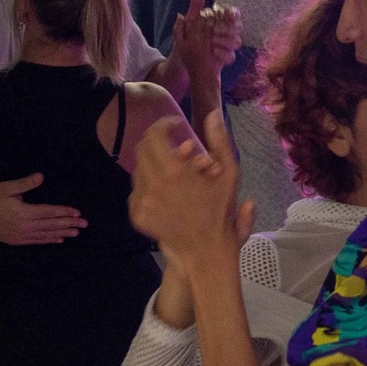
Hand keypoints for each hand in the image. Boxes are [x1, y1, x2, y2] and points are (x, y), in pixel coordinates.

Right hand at [0, 173, 86, 244]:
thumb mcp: (6, 188)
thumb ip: (25, 184)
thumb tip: (41, 176)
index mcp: (24, 213)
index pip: (49, 212)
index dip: (65, 212)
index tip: (78, 213)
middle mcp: (24, 226)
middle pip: (51, 225)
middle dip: (69, 224)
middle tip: (84, 224)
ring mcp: (20, 235)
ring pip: (46, 235)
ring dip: (62, 233)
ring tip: (76, 233)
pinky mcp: (16, 240)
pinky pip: (36, 241)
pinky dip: (49, 240)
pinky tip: (58, 239)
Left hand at [129, 112, 251, 272]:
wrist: (205, 252)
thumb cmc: (221, 213)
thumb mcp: (230, 175)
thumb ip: (220, 142)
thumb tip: (213, 113)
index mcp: (174, 172)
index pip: (155, 135)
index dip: (164, 124)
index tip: (176, 125)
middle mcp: (153, 184)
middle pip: (143, 149)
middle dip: (159, 142)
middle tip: (175, 146)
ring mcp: (142, 201)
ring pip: (140, 169)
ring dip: (156, 163)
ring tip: (177, 172)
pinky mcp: (137, 215)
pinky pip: (136, 190)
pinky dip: (149, 184)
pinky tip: (167, 191)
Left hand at [171, 0, 240, 75]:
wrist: (181, 63)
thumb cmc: (185, 41)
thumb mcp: (187, 24)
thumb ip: (194, 8)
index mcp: (216, 22)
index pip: (230, 13)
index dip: (232, 13)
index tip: (229, 14)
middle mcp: (225, 32)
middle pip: (238, 26)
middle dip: (228, 28)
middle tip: (215, 31)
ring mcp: (227, 45)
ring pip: (238, 41)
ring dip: (226, 41)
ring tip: (212, 44)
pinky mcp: (226, 57)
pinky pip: (232, 56)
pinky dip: (224, 54)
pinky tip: (214, 53)